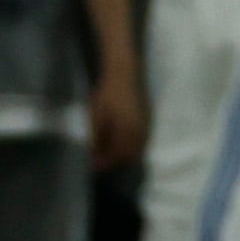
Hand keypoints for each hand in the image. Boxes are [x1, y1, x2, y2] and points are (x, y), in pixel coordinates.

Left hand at [89, 58, 146, 174]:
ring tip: (108, 153)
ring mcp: (145, 128)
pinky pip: (141, 142)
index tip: (92, 166)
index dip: (104, 163)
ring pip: (137, 151)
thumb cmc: (107, 93)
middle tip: (100, 161)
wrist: (124, 74)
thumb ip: (95, 136)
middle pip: (129, 157)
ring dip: (124, 156)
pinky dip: (131, 147)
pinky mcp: (147, 123)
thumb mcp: (96, 115)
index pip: (116, 156)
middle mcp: (139, 134)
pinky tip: (120, 143)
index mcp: (127, 133)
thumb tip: (92, 152)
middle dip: (115, 162)